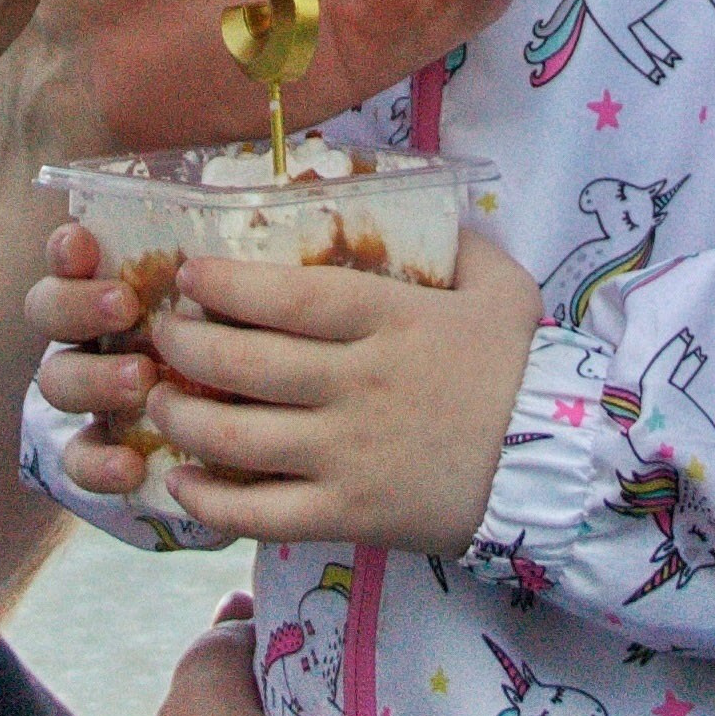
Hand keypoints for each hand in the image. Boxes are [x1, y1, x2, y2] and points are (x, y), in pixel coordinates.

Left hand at [40, 225, 543, 544]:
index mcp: (392, 320)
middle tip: (160, 335)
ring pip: (235, 436)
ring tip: (159, 403)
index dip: (226, 284)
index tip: (190, 275)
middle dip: (184, 345)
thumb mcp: (503, 286)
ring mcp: (349, 454)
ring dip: (180, 418)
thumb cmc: (520, 369)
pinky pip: (257, 513)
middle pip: (244, 361)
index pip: (288, 296)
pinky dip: (208, 501)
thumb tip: (422, 202)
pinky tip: (181, 483)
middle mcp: (359, 384)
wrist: (555, 465)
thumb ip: (459, 242)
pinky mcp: (348, 514)